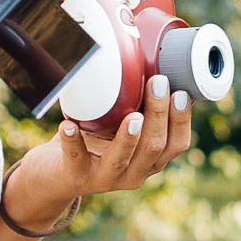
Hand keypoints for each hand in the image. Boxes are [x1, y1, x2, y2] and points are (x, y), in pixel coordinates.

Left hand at [0, 75, 194, 229]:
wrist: (58, 175)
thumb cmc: (96, 143)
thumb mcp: (122, 129)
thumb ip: (139, 108)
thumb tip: (155, 62)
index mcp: (150, 161)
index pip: (176, 145)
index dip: (181, 120)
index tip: (181, 92)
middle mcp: (133, 173)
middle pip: (153, 147)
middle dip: (158, 115)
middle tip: (158, 82)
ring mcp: (104, 177)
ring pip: (121, 158)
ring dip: (128, 136)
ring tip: (132, 116)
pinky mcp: (76, 175)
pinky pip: (75, 158)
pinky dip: (72, 141)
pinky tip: (67, 125)